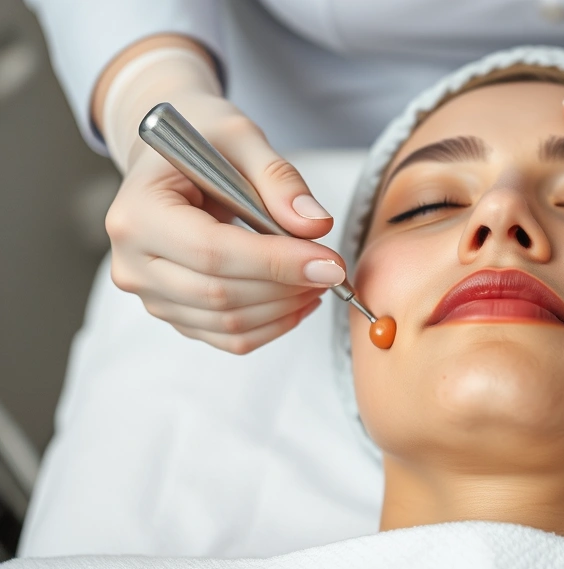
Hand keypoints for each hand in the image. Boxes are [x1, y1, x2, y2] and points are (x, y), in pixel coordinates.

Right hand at [98, 42, 345, 353]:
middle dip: (288, 286)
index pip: (212, 252)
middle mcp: (132, 262)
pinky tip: (300, 299)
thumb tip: (316, 226)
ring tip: (321, 279)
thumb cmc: (204, 144)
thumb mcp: (242, 138)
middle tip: (335, 270)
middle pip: (221, 294)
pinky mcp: (172, 313)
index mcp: (137, 212)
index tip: (330, 263)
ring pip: (229, 322)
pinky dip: (273, 324)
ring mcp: (149, 294)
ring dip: (286, 307)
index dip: (276, 262)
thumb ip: (279, 179)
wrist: (170, 162)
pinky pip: (229, 337)